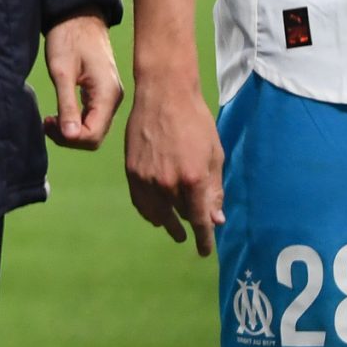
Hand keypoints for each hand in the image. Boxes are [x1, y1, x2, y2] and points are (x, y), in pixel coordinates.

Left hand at [41, 11, 122, 149]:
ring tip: (50, 118)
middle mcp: (113, 99)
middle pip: (94, 136)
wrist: (78, 16)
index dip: (70, 138)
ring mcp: (109, 96)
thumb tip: (70, 136)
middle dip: (69, 136)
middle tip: (46, 122)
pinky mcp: (102, 92)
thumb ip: (67, 105)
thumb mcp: (62, 71)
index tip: (47, 123)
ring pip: (93, 128)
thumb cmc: (68, 38)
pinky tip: (59, 113)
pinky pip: (92, 117)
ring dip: (71, 130)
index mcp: (107, 95)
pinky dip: (75, 121)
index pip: (93, 135)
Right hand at [125, 83, 224, 254]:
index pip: (199, 221)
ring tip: (171, 227)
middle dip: (188, 224)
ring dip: (166, 222)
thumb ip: (214, 190)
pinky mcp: (131, 170)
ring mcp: (146, 178)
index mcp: (193, 180)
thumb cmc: (196, 122)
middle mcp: (167, 183)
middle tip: (191, 233)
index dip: (203, 239)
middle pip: (179, 216)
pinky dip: (147, 211)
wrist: (164, 95)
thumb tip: (215, 219)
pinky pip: (139, 200)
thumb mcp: (214, 156)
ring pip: (156, 212)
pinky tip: (154, 213)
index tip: (204, 251)